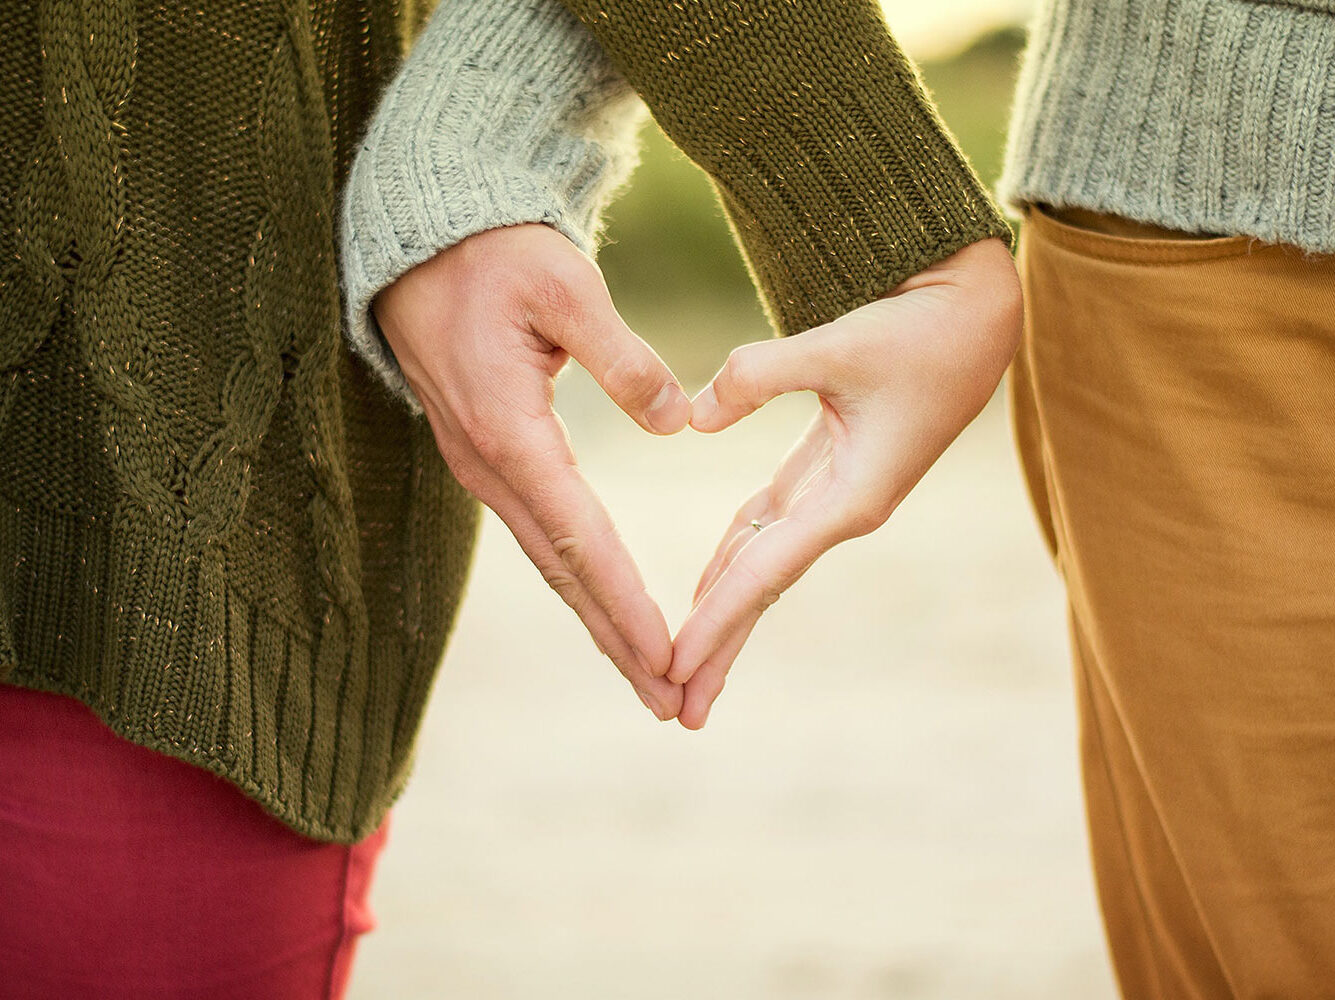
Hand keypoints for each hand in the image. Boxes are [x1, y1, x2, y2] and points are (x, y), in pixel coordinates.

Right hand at [373, 224, 691, 719]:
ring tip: (648, 674)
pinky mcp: (488, 457)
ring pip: (550, 561)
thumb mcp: (564, 286)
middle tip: (670, 701)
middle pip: (563, 572)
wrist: (420, 243)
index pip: (579, 536)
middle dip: (617, 640)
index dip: (625, 601)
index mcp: (509, 431)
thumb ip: (622, 356)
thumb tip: (677, 422)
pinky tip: (605, 606)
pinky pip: (540, 533)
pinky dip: (578, 579)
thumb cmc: (494, 255)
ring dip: (598, 620)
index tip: (667, 655)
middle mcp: (489, 465)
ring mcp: (482, 466)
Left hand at [670, 237, 1022, 727]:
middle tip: (675, 709)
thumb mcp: (840, 345)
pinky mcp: (829, 470)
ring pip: (763, 564)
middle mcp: (843, 510)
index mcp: (853, 498)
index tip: (673, 667)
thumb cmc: (920, 332)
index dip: (716, 621)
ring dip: (723, 612)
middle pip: (762, 589)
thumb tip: (691, 419)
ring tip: (684, 665)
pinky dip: (734, 556)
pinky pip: (769, 526)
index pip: (765, 573)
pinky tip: (707, 586)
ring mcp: (837, 495)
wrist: (976, 317)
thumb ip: (759, 376)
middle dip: (719, 648)